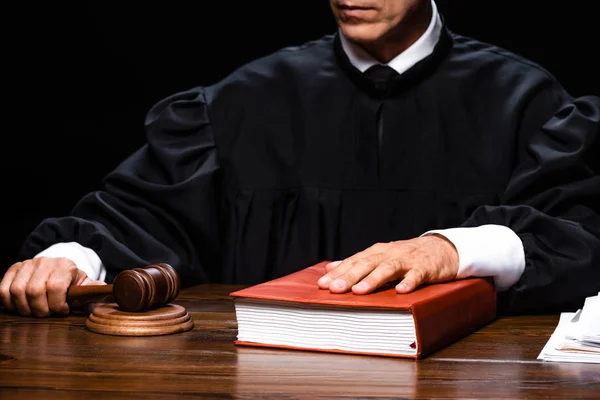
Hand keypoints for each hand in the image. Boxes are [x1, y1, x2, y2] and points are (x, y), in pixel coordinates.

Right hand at [0, 257, 105, 316]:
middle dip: (40, 309)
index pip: (55, 287)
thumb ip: (92, 289)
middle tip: (46, 314)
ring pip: (16, 291)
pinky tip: (21, 306)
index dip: (57, 305)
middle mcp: (45, 262)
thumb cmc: (70, 281)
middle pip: (34, 291)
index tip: (62, 311)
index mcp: (65, 265)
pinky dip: (9, 303)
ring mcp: (27, 264)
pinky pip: (4, 289)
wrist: (57, 268)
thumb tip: (108, 291)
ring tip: (35, 311)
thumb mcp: (83, 284)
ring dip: (24, 308)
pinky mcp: (14, 269)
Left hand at [317, 235, 458, 293]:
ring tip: (359, 291)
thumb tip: (330, 267)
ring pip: (388, 268)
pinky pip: (416, 275)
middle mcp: (389, 254)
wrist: (442, 248)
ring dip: (373, 279)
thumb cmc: (407, 256)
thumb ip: (357, 262)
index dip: (338, 272)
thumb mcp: (381, 256)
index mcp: (377, 252)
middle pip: (366, 264)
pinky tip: (400, 292)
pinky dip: (408, 282)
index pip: (353, 262)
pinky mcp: (425, 268)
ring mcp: (407, 260)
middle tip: (334, 289)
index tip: (322, 284)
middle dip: (349, 276)